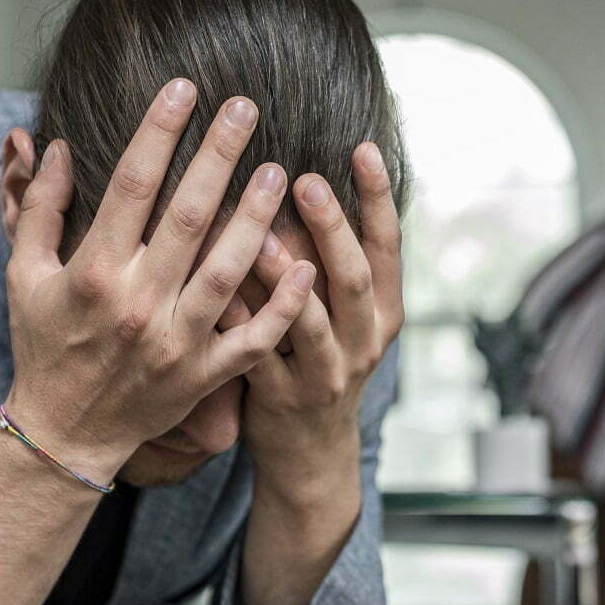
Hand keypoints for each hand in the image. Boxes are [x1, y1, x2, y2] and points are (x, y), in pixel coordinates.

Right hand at [2, 81, 317, 481]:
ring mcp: (174, 342)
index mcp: (92, 272)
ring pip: (226, 272)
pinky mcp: (202, 375)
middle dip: (218, 157)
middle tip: (247, 108)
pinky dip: (281, 306)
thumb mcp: (23, 274)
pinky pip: (251, 340)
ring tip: (279, 171)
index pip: (130, 186)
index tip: (184, 88)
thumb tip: (49, 144)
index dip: (158, 132)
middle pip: (187, 217)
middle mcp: (136, 304)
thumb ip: (37, 208)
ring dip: (256, 219)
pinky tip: (306, 266)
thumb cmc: (44, 344)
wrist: (64, 432)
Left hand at [221, 141, 403, 481]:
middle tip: (305, 180)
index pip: (389, 246)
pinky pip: (259, 357)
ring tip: (261, 238)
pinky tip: (215, 292)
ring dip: (287, 280)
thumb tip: (305, 177)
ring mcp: (326, 375)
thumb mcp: (346, 316)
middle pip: (355, 279)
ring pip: (311, 324)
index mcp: (384, 312)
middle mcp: (364, 342)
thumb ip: (335, 260)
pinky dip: (240, 323)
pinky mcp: (284, 401)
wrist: (311, 457)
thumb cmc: (319, 363)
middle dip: (333, 228)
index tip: (362, 147)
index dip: (379, 198)